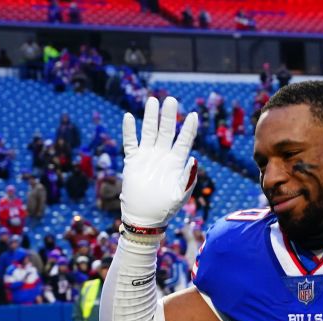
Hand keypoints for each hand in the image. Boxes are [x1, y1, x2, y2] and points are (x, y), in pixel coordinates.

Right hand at [120, 96, 198, 230]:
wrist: (145, 218)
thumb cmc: (166, 209)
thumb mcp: (181, 194)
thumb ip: (188, 177)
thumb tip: (194, 159)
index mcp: (177, 162)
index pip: (184, 140)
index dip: (189, 128)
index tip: (194, 115)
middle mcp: (163, 156)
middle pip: (167, 131)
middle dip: (169, 116)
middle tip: (171, 99)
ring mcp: (147, 157)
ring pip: (149, 132)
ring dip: (151, 117)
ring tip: (152, 100)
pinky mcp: (133, 161)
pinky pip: (130, 143)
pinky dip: (129, 130)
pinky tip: (129, 117)